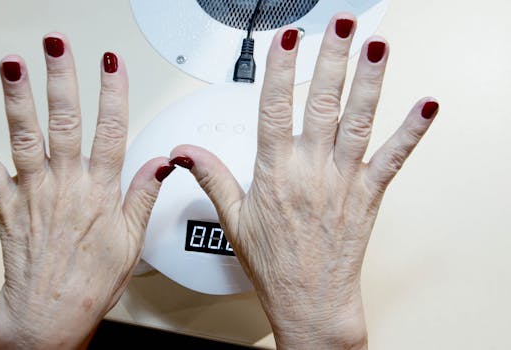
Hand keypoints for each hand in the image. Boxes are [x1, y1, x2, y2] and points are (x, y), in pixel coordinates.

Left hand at [0, 33, 174, 348]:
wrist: (49, 316)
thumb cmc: (90, 282)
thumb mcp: (131, 242)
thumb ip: (143, 197)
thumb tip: (162, 164)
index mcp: (100, 193)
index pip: (111, 132)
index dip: (112, 94)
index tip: (112, 64)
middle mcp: (66, 187)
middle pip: (65, 123)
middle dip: (61, 79)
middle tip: (57, 46)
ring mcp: (34, 194)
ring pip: (26, 137)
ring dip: (18, 99)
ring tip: (14, 66)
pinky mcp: (6, 207)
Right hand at [170, 14, 438, 348]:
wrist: (310, 301)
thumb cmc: (274, 265)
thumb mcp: (234, 220)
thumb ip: (211, 178)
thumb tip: (185, 153)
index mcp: (275, 173)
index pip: (274, 109)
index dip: (280, 70)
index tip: (286, 40)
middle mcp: (311, 171)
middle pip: (321, 103)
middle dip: (331, 58)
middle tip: (339, 24)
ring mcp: (344, 180)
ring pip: (358, 120)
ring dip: (370, 80)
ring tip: (376, 45)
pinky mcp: (369, 195)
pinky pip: (393, 157)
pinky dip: (411, 131)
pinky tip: (425, 105)